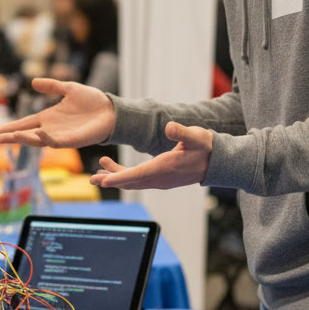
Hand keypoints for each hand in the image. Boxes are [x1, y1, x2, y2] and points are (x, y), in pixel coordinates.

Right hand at [0, 78, 113, 148]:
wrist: (111, 110)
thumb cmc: (92, 101)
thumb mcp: (69, 88)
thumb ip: (52, 86)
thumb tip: (34, 82)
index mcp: (49, 117)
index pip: (26, 123)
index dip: (12, 127)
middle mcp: (51, 128)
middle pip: (27, 134)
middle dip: (12, 136)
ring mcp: (61, 136)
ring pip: (38, 141)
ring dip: (25, 139)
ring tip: (12, 136)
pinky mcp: (72, 141)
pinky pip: (56, 142)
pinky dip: (46, 139)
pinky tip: (37, 134)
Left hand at [89, 122, 212, 190]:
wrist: (217, 161)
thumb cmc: (206, 147)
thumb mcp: (196, 136)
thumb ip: (182, 132)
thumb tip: (169, 127)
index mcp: (165, 168)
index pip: (138, 175)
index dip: (119, 178)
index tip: (104, 182)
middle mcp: (160, 178)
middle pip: (130, 181)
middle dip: (110, 180)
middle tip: (91, 180)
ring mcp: (160, 180)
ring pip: (132, 181)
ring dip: (114, 176)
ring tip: (97, 173)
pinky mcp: (160, 178)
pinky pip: (137, 178)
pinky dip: (123, 174)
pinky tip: (112, 167)